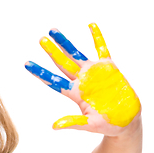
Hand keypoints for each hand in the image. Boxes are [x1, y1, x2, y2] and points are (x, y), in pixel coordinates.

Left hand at [25, 23, 140, 136]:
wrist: (126, 119)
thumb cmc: (107, 124)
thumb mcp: (90, 125)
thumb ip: (73, 123)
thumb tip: (54, 127)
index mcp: (75, 93)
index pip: (53, 80)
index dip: (40, 72)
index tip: (27, 64)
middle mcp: (81, 80)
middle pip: (62, 63)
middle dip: (51, 51)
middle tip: (41, 40)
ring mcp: (94, 72)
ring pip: (76, 53)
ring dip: (65, 42)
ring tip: (53, 30)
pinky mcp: (109, 67)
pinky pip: (102, 49)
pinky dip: (97, 37)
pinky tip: (90, 25)